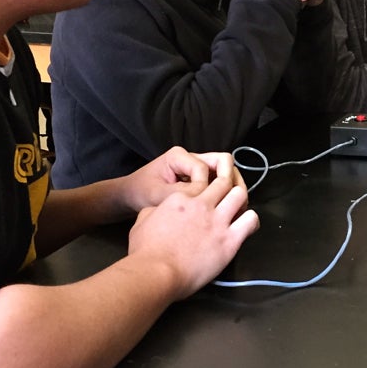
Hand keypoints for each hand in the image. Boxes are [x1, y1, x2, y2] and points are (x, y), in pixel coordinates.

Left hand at [118, 147, 247, 213]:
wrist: (130, 198)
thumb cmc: (141, 193)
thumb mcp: (156, 194)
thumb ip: (180, 193)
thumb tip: (203, 197)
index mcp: (179, 156)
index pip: (204, 168)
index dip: (205, 187)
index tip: (198, 204)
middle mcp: (192, 158)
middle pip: (223, 163)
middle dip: (231, 182)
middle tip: (236, 203)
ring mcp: (197, 168)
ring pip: (225, 173)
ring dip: (230, 189)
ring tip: (235, 209)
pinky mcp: (200, 180)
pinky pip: (218, 184)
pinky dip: (224, 195)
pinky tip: (224, 211)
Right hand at [126, 177, 258, 298]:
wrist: (156, 272)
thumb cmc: (145, 251)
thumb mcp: (142, 222)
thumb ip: (154, 211)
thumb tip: (159, 211)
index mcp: (182, 198)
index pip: (201, 183)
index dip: (206, 190)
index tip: (207, 198)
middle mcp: (202, 204)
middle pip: (224, 182)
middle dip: (227, 187)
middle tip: (227, 198)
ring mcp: (218, 221)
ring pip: (240, 195)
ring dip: (240, 200)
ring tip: (238, 211)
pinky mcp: (229, 240)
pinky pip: (251, 221)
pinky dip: (251, 220)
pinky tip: (245, 227)